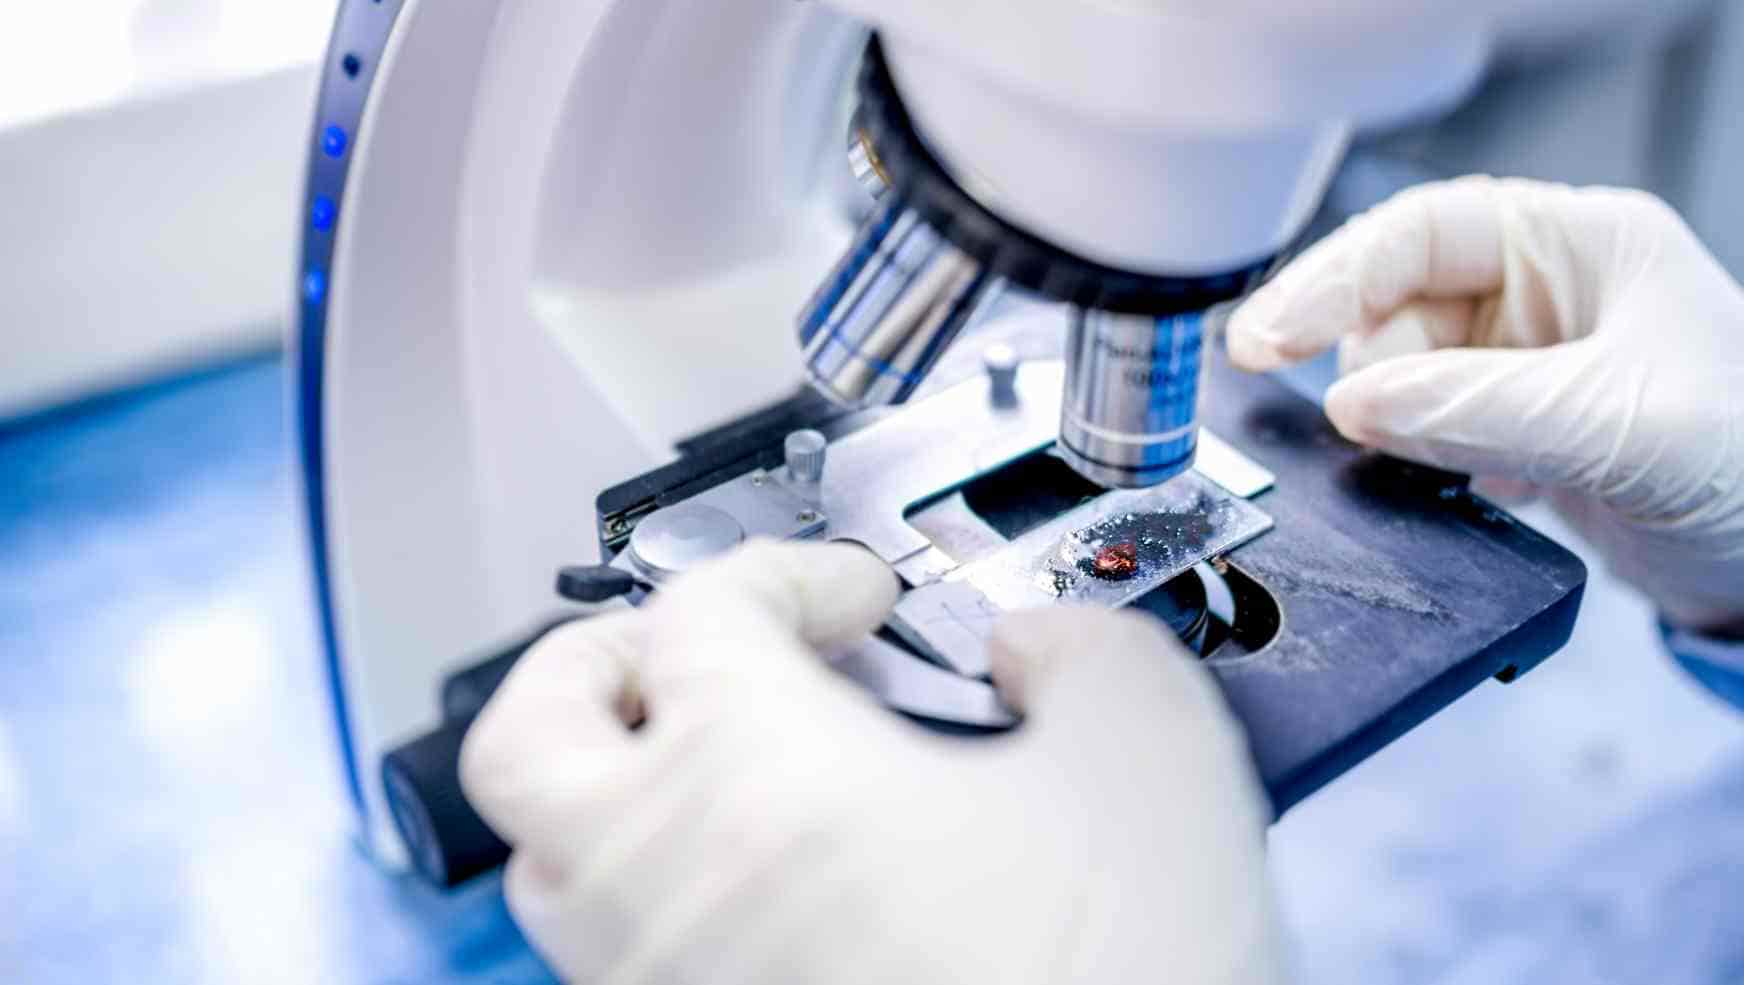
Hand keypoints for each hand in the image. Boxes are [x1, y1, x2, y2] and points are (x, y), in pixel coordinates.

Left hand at [460, 541, 1281, 984]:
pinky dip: (660, 896)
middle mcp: (667, 882)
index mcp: (757, 773)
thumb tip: (1038, 649)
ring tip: (721, 770)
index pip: (697, 608)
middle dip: (599, 663)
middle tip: (685, 650)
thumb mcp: (1150, 760)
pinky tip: (772, 892)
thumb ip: (1086, 651)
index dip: (785, 570)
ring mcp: (660, 984)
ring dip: (618, 789)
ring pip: (550, 864)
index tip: (849, 597)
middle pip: (525, 734)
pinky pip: (617, 960)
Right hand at [1229, 176, 1743, 637]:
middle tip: (1364, 434)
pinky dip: (1418, 460)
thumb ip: (1478, 409)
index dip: (1332, 279)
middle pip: (1395, 306)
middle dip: (1368, 370)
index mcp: (1580, 243)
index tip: (1265, 338)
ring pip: (1400, 374)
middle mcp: (1547, 289)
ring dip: (1396, 425)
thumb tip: (1353, 403)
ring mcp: (1529, 360)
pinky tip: (1463, 489)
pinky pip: (1426, 429)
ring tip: (1452, 472)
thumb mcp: (1621, 427)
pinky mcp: (1519, 427)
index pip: (1419, 234)